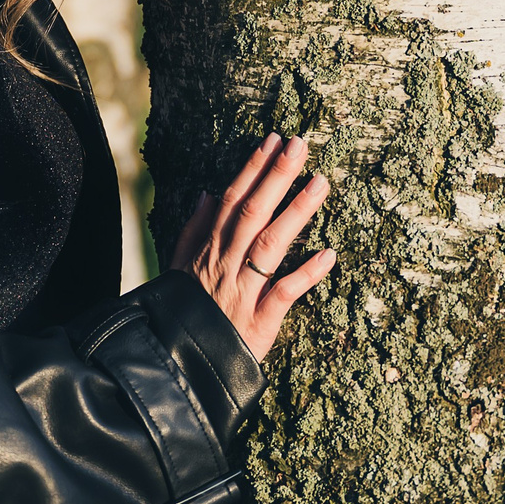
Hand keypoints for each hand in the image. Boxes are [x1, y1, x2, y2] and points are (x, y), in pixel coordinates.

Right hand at [168, 134, 334, 362]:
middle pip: (252, 212)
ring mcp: (242, 291)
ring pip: (269, 244)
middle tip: (300, 144)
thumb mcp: (178, 268)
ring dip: (296, 212)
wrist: (175, 364)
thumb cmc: (182, 314)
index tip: (274, 139)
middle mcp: (225, 263)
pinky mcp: (258, 322)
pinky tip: (329, 255)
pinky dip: (306, 274)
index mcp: (208, 249)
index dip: (253, 168)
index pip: (231, 200)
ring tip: (321, 183)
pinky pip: (284, 294)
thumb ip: (193, 230)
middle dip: (276, 176)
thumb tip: (206, 192)